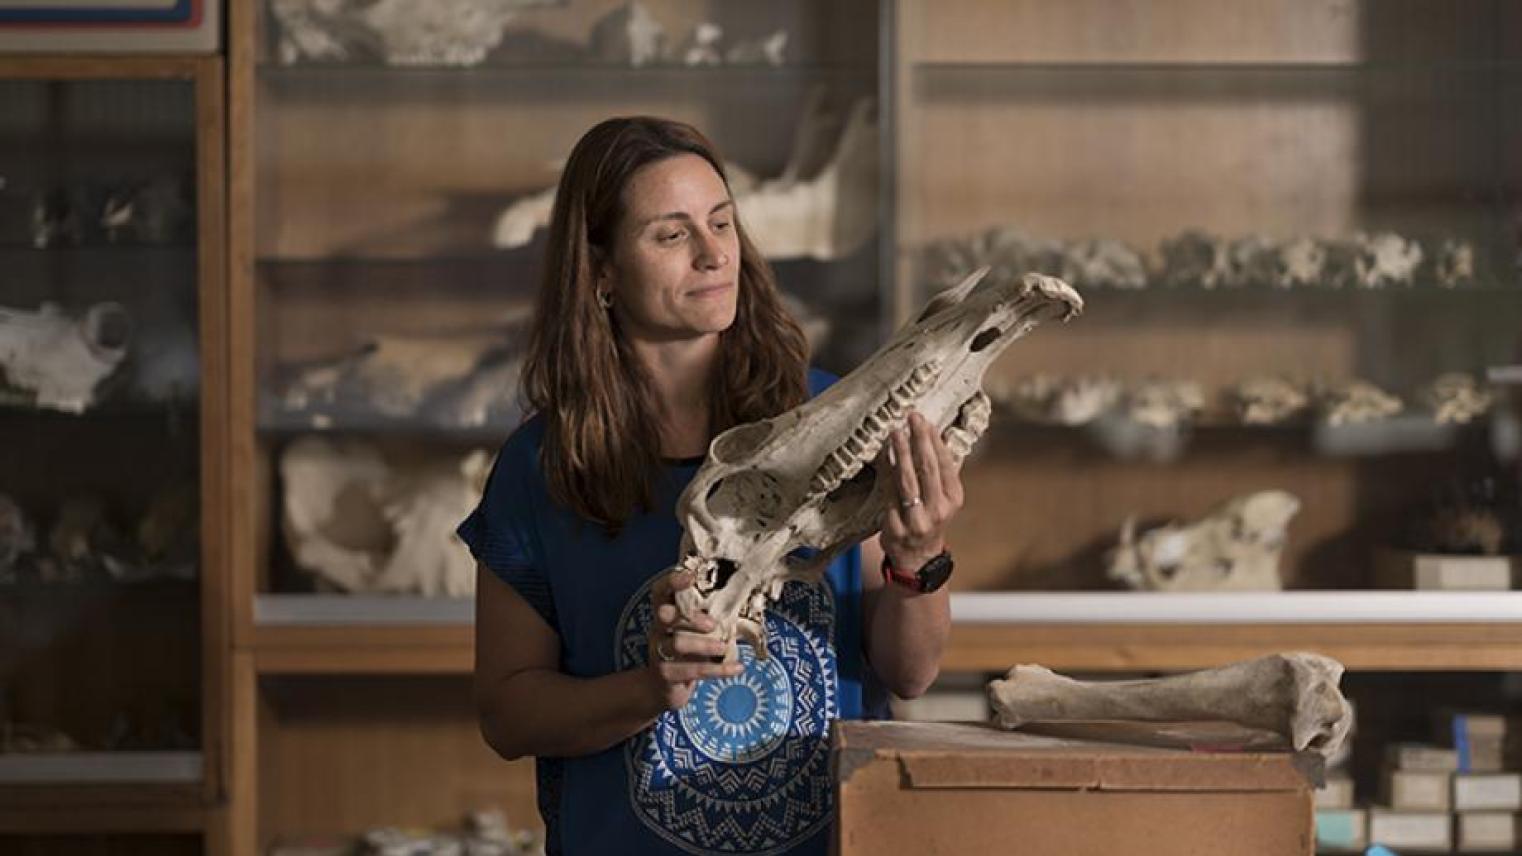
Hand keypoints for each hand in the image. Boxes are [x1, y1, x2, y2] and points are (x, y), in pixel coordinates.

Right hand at [644, 568, 742, 710]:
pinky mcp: (666, 675)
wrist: (663, 688)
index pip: (660, 592)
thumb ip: (707, 615)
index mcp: (665, 613)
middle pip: (664, 616)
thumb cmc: (686, 651)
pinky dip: (718, 670)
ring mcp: (659, 653)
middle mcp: (658, 630)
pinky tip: (737, 668)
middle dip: (688, 616)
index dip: (672, 582)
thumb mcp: (694, 630)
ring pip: (676, 644)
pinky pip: (692, 671)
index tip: (690, 576)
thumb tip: (740, 599)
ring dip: (703, 644)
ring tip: (723, 647)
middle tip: (712, 623)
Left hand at [881, 410, 963, 574]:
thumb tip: (935, 435)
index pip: (946, 464)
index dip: (935, 441)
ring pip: (907, 480)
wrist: (917, 559)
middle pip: (928, 469)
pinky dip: (886, 472)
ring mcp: (916, 520)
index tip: (925, 421)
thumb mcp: (943, 499)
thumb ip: (941, 472)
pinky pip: (888, 493)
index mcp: (954, 499)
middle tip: (912, 417)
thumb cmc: (930, 519)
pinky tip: (883, 456)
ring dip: (901, 452)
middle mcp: (938, 510)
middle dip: (919, 440)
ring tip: (895, 432)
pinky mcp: (895, 527)